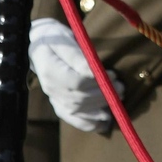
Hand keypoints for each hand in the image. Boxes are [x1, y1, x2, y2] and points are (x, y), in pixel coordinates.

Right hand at [29, 17, 124, 131]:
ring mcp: (53, 98)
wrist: (40, 46)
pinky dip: (89, 123)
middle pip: (79, 98)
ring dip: (100, 107)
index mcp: (49, 69)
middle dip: (103, 95)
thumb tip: (94, 70)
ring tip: (117, 98)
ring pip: (78, 110)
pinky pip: (72, 119)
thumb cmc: (55, 38)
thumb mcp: (65, 39)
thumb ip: (78, 56)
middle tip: (121, 87)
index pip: (76, 82)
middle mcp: (50, 87)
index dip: (96, 81)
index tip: (112, 74)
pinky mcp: (58, 104)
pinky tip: (104, 121)